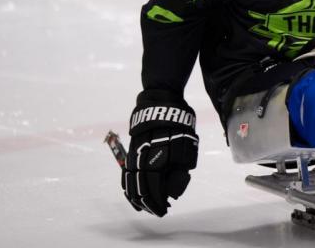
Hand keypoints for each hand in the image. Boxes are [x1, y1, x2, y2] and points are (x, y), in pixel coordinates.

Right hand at [122, 90, 198, 216]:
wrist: (162, 102)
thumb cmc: (180, 125)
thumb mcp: (188, 145)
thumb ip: (181, 168)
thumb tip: (173, 191)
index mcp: (161, 155)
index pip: (156, 185)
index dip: (159, 200)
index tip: (164, 210)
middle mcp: (145, 155)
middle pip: (143, 185)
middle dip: (149, 201)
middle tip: (157, 211)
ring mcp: (136, 152)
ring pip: (132, 180)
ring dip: (136, 196)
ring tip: (143, 207)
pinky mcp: (131, 149)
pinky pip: (126, 171)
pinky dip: (128, 185)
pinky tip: (132, 194)